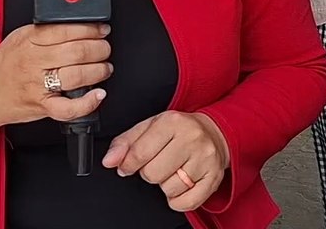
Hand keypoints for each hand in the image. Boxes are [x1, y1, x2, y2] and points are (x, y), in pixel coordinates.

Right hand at [0, 23, 111, 137]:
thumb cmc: (3, 65)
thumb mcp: (19, 38)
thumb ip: (45, 31)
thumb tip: (78, 24)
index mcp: (29, 40)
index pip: (66, 29)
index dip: (91, 29)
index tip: (101, 30)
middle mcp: (33, 61)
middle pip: (76, 51)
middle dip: (99, 49)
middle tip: (105, 48)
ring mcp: (37, 84)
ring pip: (76, 75)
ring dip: (99, 70)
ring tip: (104, 68)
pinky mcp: (41, 106)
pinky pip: (68, 108)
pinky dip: (87, 102)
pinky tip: (97, 94)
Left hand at [102, 111, 229, 212]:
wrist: (216, 133)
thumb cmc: (179, 130)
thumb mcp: (150, 127)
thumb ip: (126, 142)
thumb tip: (109, 160)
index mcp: (172, 122)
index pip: (140, 153)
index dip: (127, 164)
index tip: (127, 166)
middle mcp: (191, 139)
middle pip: (152, 174)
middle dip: (149, 172)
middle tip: (159, 162)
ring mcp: (205, 159)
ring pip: (169, 189)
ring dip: (165, 184)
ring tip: (173, 170)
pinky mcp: (214, 178)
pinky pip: (186, 203)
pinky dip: (178, 200)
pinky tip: (181, 184)